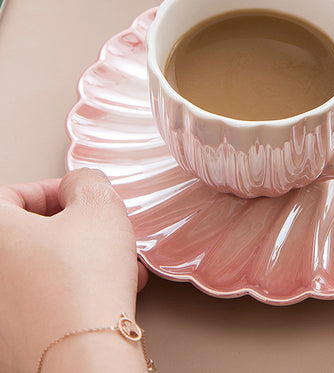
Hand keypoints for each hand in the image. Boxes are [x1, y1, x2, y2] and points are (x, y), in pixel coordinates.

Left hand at [0, 169, 148, 372]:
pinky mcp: (15, 336)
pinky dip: (76, 287)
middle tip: (101, 229)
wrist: (84, 354)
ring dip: (82, 256)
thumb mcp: (100, 204)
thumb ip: (87, 181)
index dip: (56, 189)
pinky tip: (110, 289)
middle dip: (76, 227)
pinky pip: (46, 297)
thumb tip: (80, 186)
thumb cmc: (84, 281)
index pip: (14, 193)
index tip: (81, 197)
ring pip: (43, 266)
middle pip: (31, 232)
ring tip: (117, 261)